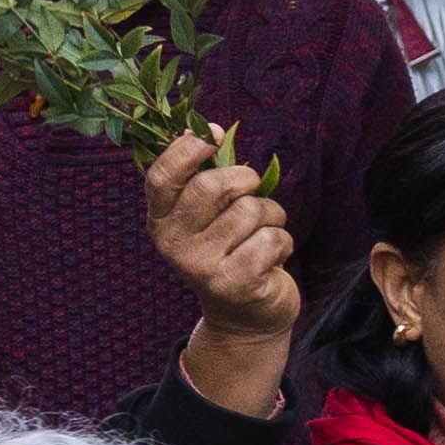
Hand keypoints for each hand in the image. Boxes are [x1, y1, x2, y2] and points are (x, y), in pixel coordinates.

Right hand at [144, 128, 295, 341]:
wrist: (244, 315)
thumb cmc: (230, 251)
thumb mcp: (206, 217)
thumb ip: (202, 179)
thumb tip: (207, 129)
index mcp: (161, 222)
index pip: (162, 175)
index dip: (188, 148)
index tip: (214, 134)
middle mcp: (173, 244)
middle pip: (213, 186)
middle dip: (245, 180)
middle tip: (252, 191)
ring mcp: (201, 266)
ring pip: (252, 211)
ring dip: (272, 217)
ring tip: (263, 234)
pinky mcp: (235, 283)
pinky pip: (273, 239)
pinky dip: (283, 243)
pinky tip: (271, 259)